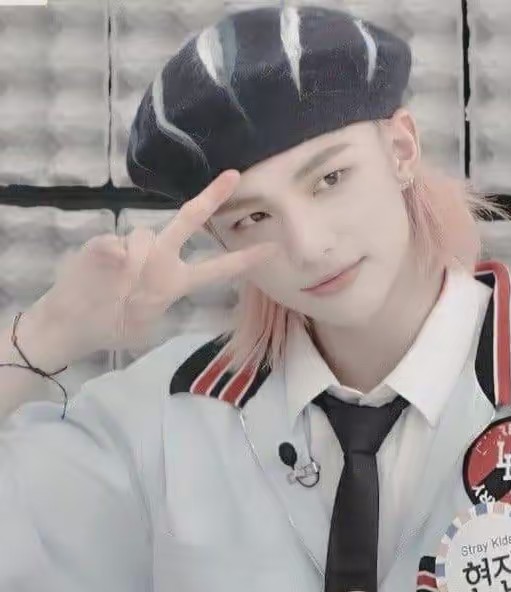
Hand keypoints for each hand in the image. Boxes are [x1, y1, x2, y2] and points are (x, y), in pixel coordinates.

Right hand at [33, 170, 277, 360]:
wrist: (70, 325)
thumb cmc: (112, 324)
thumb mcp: (143, 327)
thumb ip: (152, 302)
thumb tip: (137, 261)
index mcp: (176, 281)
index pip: (216, 267)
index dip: (243, 259)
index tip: (272, 248)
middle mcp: (159, 259)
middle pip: (187, 222)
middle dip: (210, 198)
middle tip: (235, 175)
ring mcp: (131, 249)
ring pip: (142, 237)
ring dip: (136, 261)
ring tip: (117, 287)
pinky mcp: (102, 246)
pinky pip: (114, 245)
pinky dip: (111, 258)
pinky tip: (104, 275)